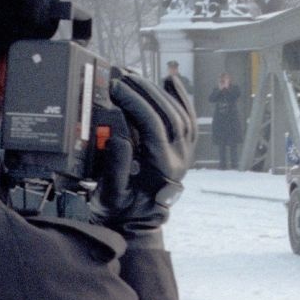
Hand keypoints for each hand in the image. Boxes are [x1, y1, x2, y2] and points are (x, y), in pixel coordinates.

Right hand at [93, 70, 196, 245]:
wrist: (138, 221)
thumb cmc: (122, 209)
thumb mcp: (111, 194)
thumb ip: (115, 167)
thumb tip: (119, 135)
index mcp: (163, 168)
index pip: (154, 126)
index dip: (136, 104)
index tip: (117, 90)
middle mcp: (180, 158)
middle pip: (170, 116)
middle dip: (146, 93)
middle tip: (124, 78)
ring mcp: (186, 153)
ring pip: (181, 115)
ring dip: (160, 93)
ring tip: (137, 78)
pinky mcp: (185, 149)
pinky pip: (188, 119)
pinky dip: (180, 98)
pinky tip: (170, 81)